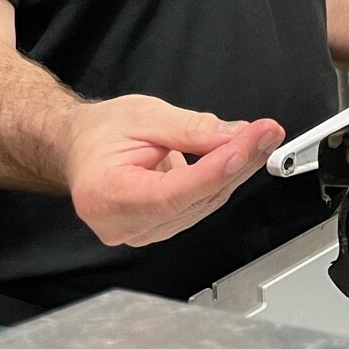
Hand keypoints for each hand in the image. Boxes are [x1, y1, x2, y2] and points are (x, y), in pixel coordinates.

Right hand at [64, 95, 282, 246]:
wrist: (81, 147)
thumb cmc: (100, 133)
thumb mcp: (142, 116)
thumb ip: (188, 129)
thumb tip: (232, 137)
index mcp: (104, 196)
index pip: (171, 193)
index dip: (214, 172)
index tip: (246, 147)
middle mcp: (122, 225)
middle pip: (194, 199)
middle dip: (238, 163)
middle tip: (267, 132)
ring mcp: (142, 232)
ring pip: (204, 203)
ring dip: (237, 170)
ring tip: (260, 137)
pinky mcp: (160, 228)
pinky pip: (201, 205)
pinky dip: (224, 179)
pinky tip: (240, 156)